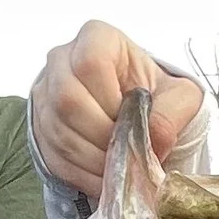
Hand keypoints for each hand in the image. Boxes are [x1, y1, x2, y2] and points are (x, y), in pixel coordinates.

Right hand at [31, 18, 204, 201]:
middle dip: (103, 136)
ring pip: (59, 131)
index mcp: (96, 38)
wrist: (132, 109)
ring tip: (121, 170)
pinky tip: (106, 179)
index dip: (111, 100)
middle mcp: (61, 61)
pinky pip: (54, 155)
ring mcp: (44, 95)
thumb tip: (154, 141)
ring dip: (93, 160)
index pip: (91, 63)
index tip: (132, 119)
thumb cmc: (154, 94)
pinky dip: (83, 174)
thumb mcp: (179, 96)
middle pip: (68, 100)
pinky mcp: (39, 128)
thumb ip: (173, 114)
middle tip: (128, 152)